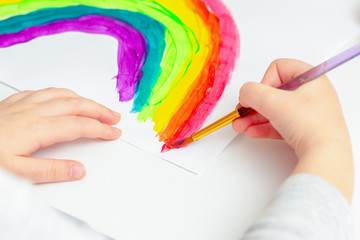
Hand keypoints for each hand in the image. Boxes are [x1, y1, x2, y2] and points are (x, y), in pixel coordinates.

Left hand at [0, 88, 120, 182]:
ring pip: (63, 94)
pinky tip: (63, 96)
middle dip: (99, 110)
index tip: (113, 133)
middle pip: (77, 105)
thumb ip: (49, 171)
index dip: (100, 128)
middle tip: (113, 117)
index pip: (80, 125)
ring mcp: (24, 103)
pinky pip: (44, 91)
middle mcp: (34, 111)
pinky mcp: (14, 101)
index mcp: (38, 128)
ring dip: (84, 100)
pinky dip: (62, 93)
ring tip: (96, 106)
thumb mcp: (15, 172)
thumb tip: (78, 170)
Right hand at [232, 59, 352, 201]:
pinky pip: (281, 124)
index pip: (279, 68)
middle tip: (242, 111)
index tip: (258, 95)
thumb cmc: (309, 124)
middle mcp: (311, 93)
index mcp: (310, 78)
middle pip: (274, 92)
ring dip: (255, 117)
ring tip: (240, 125)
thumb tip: (245, 94)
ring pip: (275, 110)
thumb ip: (251, 92)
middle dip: (253, 103)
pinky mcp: (305, 130)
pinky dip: (265, 127)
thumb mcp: (272, 101)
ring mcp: (309, 113)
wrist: (325, 154)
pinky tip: (252, 132)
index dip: (264, 81)